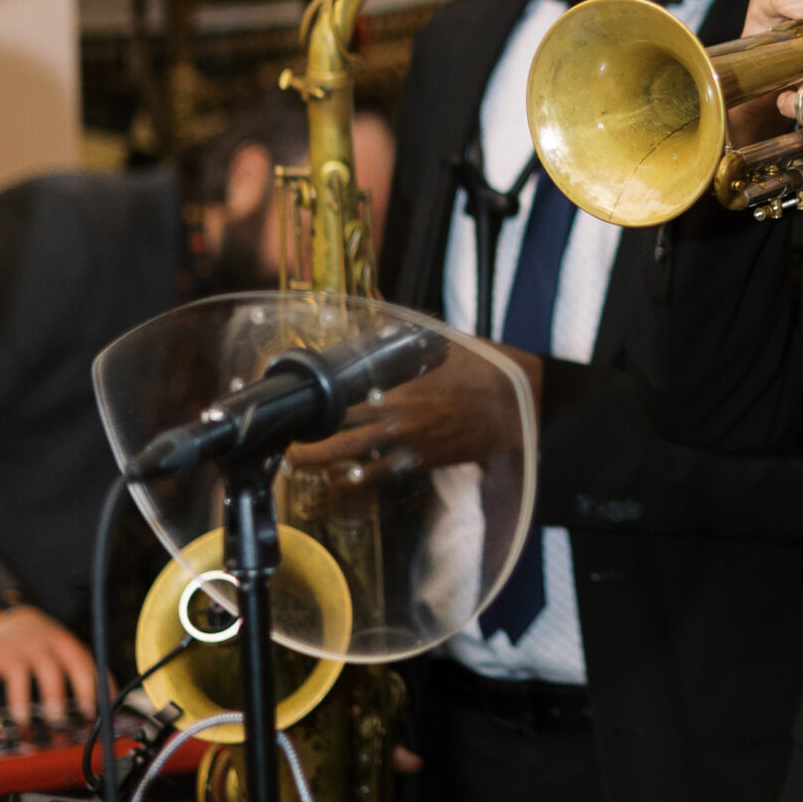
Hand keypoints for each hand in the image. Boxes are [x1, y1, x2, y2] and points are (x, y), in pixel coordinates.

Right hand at [0, 605, 97, 726]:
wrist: (12, 618)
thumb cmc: (47, 643)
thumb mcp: (71, 649)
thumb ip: (90, 672)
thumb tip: (113, 703)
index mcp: (64, 644)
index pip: (80, 665)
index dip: (87, 689)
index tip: (89, 712)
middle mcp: (40, 645)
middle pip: (49, 669)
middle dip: (54, 696)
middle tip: (57, 720)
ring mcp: (14, 651)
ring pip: (18, 676)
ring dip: (20, 702)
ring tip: (24, 723)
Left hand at [291, 352, 540, 484]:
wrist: (518, 402)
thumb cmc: (480, 366)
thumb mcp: (439, 343)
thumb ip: (402, 337)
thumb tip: (372, 321)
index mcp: (398, 386)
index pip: (341, 401)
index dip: (311, 410)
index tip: (291, 409)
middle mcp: (398, 419)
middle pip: (336, 441)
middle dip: (305, 449)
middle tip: (285, 447)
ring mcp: (409, 445)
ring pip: (353, 465)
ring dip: (323, 468)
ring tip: (300, 465)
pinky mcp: (421, 463)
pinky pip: (379, 477)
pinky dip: (354, 480)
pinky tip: (338, 477)